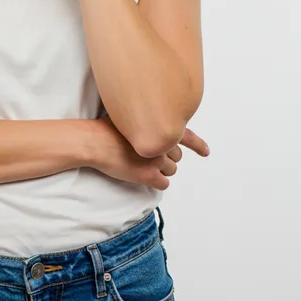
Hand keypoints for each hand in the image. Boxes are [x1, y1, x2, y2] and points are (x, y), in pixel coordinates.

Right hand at [90, 114, 209, 189]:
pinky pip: (163, 183)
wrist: (94, 141)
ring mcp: (157, 160)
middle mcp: (163, 143)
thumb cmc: (106, 128)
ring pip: (171, 171)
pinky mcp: (150, 176)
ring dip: (160, 170)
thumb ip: (146, 122)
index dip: (198, 145)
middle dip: (165, 157)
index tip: (206, 152)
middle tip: (148, 156)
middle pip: (176, 156)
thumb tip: (152, 127)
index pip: (187, 136)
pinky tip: (143, 176)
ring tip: (141, 165)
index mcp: (160, 127)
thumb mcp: (130, 116)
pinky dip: (155, 182)